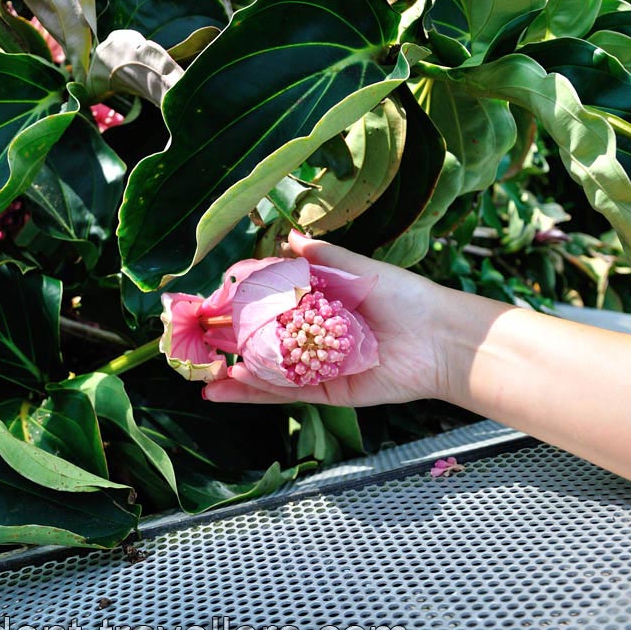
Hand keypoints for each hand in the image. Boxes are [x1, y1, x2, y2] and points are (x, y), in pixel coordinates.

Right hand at [202, 230, 458, 406]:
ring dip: (232, 373)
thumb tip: (288, 236)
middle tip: (190, 341)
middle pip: (261, 340)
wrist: (439, 342)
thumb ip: (323, 258)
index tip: (208, 301)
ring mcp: (317, 365)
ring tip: (200, 373)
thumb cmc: (406, 299)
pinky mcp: (325, 391)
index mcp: (319, 302)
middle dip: (226, 342)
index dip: (237, 302)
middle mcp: (313, 335)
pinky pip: (284, 393)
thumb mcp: (361, 270)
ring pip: (266, 371)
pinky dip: (254, 392)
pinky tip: (227, 386)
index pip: (268, 302)